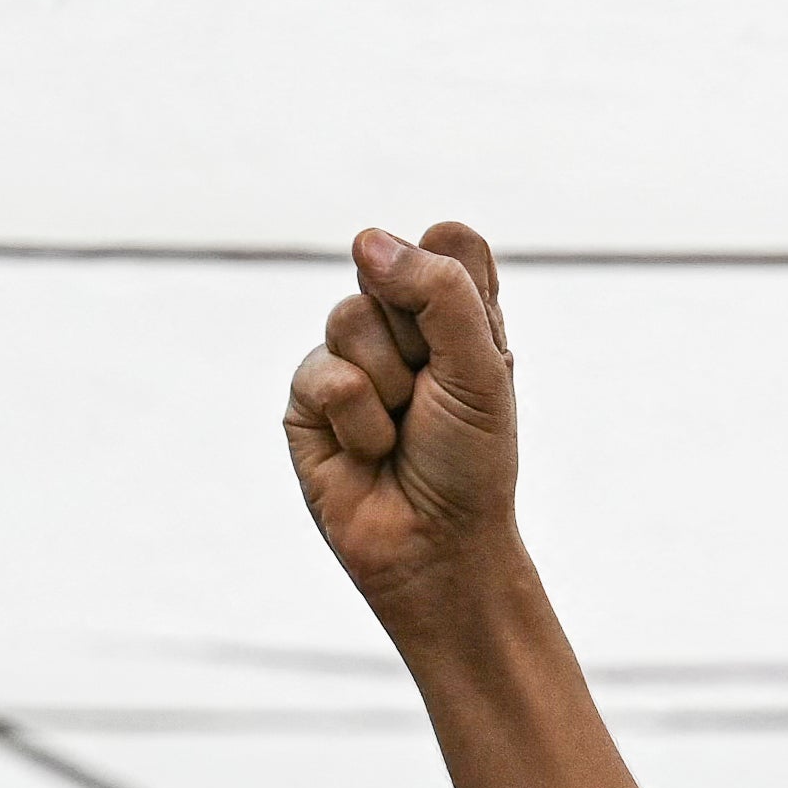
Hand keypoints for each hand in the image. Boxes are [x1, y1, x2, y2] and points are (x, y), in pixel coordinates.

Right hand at [284, 224, 519, 619]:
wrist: (439, 546)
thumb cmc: (471, 461)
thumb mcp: (480, 369)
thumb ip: (439, 292)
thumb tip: (366, 241)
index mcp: (455, 312)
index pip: (448, 242)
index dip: (454, 285)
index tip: (471, 343)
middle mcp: (399, 325)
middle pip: (389, 271)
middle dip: (422, 342)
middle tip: (435, 397)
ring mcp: (347, 357)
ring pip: (349, 319)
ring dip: (390, 385)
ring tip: (402, 431)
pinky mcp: (306, 399)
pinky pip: (323, 374)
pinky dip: (359, 421)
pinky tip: (369, 453)